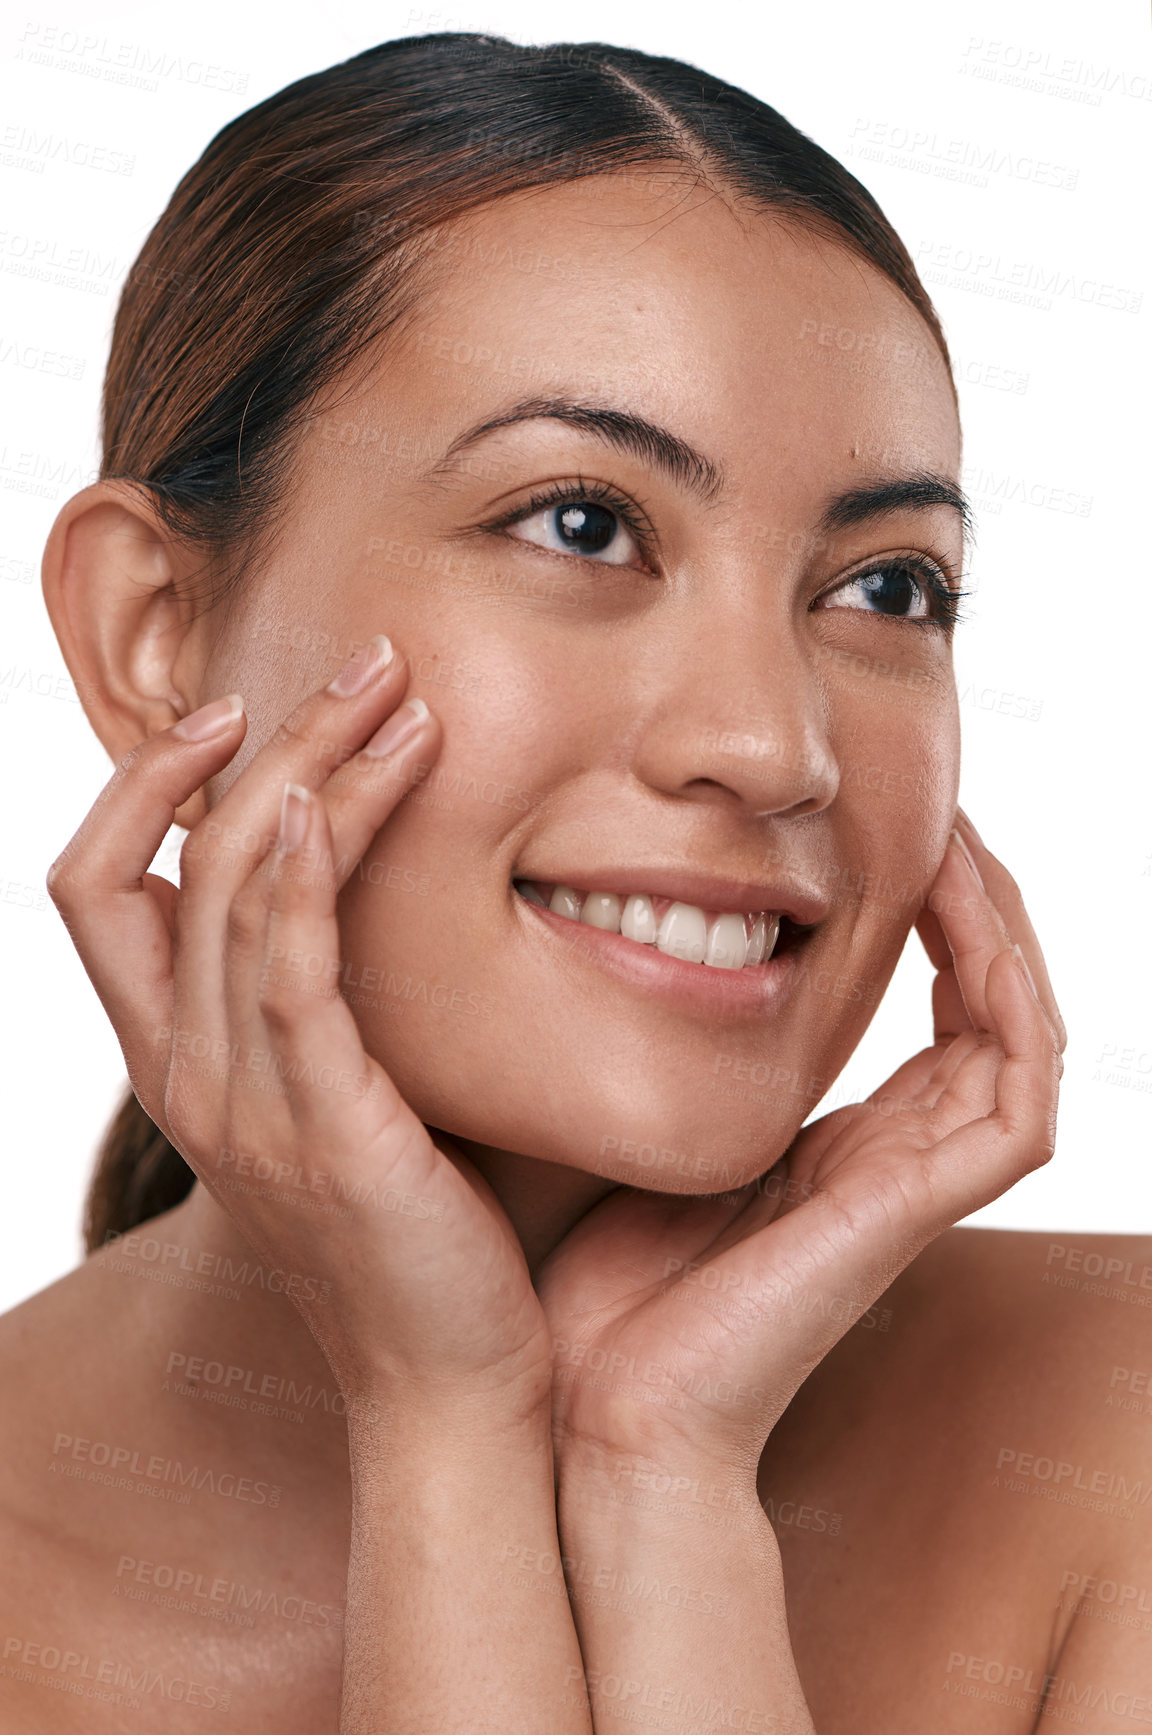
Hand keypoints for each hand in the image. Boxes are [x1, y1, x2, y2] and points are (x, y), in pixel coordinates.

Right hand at [47, 640, 550, 1413]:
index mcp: (178, 1062)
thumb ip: (328, 997)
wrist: (453, 1385)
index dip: (142, 785)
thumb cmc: (423, 1234)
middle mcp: (186, 1076)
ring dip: (311, 773)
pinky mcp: (324, 1127)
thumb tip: (376, 877)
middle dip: (246, 742)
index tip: (234, 709)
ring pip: (234, 891)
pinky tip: (350, 796)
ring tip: (399, 695)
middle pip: (164, 860)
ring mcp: (243, 1105)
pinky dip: (311, 872)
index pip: (95, 887)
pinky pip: (290, 972)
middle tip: (361, 663)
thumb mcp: (345, 1096)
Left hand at [536, 814, 1063, 1471]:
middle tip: (945, 811)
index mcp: (845, 1139)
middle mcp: (895, 1154)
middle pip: (996, 1002)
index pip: (940, 999)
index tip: (894, 827)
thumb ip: (671, 1053)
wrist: (588, 1406)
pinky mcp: (915, 1209)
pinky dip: (1012, 1002)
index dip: (937, 905)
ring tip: (960, 841)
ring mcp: (913, 1183)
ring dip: (1003, 928)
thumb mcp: (640, 1126)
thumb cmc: (598, 1280)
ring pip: (1025, 1034)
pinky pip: (1017, 1095)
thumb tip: (634, 938)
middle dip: (980, 897)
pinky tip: (968, 925)